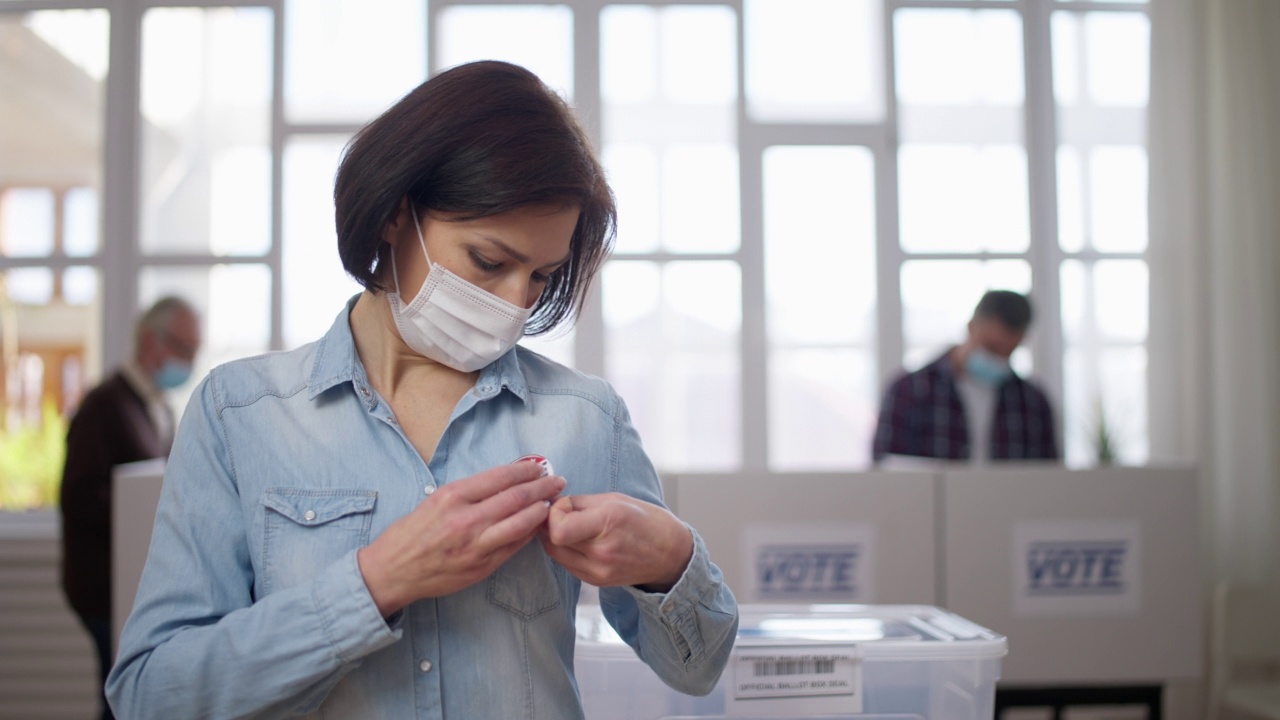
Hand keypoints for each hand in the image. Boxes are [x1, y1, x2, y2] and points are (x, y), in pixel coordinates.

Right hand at [357, 462, 566, 616]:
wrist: (392, 571)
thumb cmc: (411, 533)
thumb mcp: (434, 500)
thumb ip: (468, 492)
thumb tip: (503, 479)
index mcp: (453, 496)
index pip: (500, 477)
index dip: (525, 471)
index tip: (539, 467)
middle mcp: (466, 519)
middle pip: (516, 498)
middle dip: (542, 487)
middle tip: (557, 480)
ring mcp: (475, 545)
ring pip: (521, 523)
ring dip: (541, 510)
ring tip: (554, 502)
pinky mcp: (481, 566)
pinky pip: (513, 546)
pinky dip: (529, 533)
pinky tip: (538, 525)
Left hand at [540, 493, 693, 592]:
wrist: (670, 554)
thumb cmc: (645, 520)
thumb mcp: (614, 499)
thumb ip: (579, 502)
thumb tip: (552, 504)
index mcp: (608, 523)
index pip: (558, 529)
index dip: (554, 513)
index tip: (565, 505)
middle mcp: (601, 551)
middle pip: (553, 541)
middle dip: (551, 522)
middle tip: (562, 514)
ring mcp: (599, 571)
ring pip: (555, 554)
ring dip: (555, 538)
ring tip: (569, 526)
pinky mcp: (596, 581)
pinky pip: (566, 564)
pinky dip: (565, 550)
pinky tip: (578, 540)